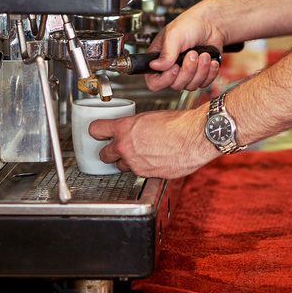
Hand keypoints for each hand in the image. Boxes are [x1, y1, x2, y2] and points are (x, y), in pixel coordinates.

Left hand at [89, 106, 214, 178]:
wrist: (195, 137)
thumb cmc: (179, 124)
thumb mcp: (152, 117)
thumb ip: (136, 126)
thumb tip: (133, 130)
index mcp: (125, 128)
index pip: (97, 130)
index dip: (97, 131)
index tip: (98, 132)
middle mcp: (126, 147)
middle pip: (104, 154)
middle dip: (109, 151)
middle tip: (117, 147)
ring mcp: (135, 163)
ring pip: (121, 166)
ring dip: (126, 161)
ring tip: (140, 154)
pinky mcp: (147, 175)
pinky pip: (139, 172)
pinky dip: (143, 167)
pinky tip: (154, 159)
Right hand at [144, 0, 226, 92]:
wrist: (212, 23)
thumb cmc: (190, 25)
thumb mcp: (174, 35)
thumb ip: (166, 53)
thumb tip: (155, 66)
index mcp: (160, 58)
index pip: (154, 81)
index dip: (165, 79)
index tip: (175, 67)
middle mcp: (172, 68)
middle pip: (175, 85)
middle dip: (188, 70)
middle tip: (192, 53)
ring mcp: (186, 72)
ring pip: (191, 86)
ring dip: (200, 69)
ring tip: (203, 54)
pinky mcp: (200, 74)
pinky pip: (204, 83)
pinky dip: (210, 72)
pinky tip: (211, 60)